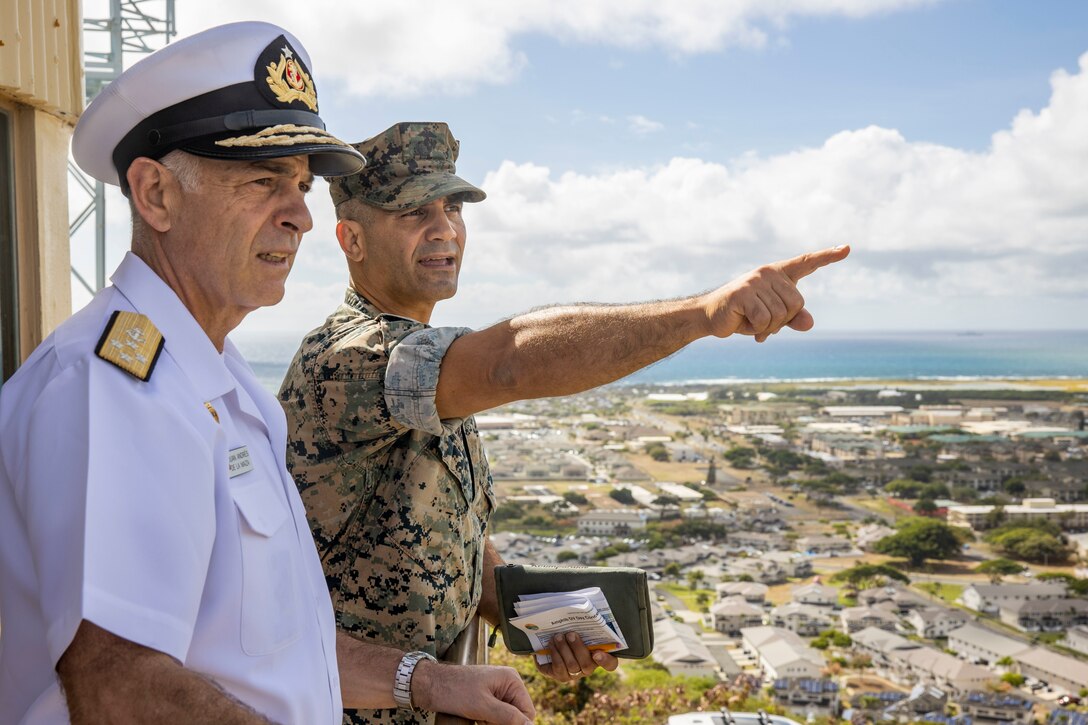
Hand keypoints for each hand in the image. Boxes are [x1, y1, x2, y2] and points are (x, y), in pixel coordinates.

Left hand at [413, 661, 535, 724]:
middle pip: (516, 715)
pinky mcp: (487, 697)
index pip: (527, 712)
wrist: (430, 685)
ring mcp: (496, 690)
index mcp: (511, 680)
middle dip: (502, 724)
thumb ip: (509, 717)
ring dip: (493, 723)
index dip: (515, 724)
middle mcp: (507, 683)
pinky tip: (476, 719)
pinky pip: (495, 715)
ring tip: (478, 719)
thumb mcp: (483, 706)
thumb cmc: (454, 690)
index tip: (495, 724)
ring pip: (505, 718)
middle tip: (484, 721)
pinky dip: (487, 721)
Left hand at [534, 632, 620, 683]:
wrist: (552, 640)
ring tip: (558, 636)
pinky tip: (551, 643)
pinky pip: (559, 668)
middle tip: (571, 634)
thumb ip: (585, 624)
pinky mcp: (561, 675)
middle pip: (587, 664)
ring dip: (564, 649)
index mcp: (599, 655)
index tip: (597, 653)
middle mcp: (588, 668)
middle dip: (578, 648)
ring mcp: (574, 674)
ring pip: (572, 665)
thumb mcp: (579, 627)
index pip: (610, 664)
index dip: (605, 660)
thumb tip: (585, 608)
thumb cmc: (570, 630)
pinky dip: (555, 654)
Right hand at [703, 244, 849, 341]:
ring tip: (751, 322)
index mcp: (779, 274)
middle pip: (796, 303)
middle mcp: (768, 273)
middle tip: (763, 322)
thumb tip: (809, 322)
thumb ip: (793, 318)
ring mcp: (755, 281)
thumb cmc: (744, 315)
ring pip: (780, 314)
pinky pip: (764, 319)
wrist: (710, 316)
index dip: (828, 256)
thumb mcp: (772, 318)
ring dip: (768, 328)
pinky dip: (757, 329)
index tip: (847, 248)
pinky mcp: (743, 293)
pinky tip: (744, 323)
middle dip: (782, 321)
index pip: (807, 262)